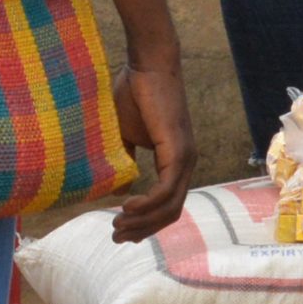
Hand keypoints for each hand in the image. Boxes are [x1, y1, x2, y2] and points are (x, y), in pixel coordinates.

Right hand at [110, 61, 194, 243]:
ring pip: (169, 205)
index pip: (168, 204)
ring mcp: (186, 157)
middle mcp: (186, 162)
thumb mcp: (124, 137)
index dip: (147, 223)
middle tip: (116, 236)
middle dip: (143, 229)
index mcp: (176, 160)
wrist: (146, 67)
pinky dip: (148, 204)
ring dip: (143, 221)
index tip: (121, 232)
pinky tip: (127, 207)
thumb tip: (120, 191)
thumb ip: (125, 163)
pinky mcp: (178, 150)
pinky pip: (166, 189)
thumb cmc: (133, 95)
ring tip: (117, 225)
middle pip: (171, 212)